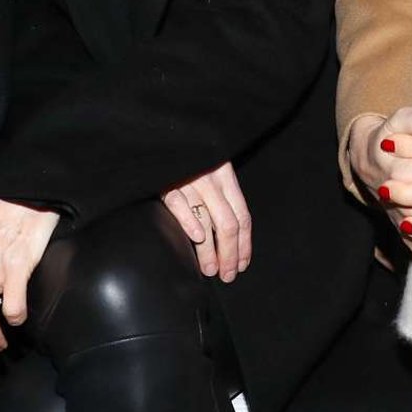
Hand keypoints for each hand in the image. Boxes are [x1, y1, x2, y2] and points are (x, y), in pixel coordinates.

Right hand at [162, 162, 251, 283]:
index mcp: (227, 177)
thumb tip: (232, 239)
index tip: (242, 264)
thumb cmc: (191, 160)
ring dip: (210, 250)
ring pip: (206, 220)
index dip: (244, 244)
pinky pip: (179, 205)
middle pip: (227, 223)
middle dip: (229, 254)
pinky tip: (195, 239)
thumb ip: (222, 198)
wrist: (168, 136)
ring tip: (210, 269)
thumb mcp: (213, 172)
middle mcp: (211, 179)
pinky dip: (189, 223)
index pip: (242, 216)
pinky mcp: (167, 183)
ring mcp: (190, 181)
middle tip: (227, 275)